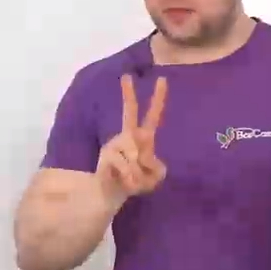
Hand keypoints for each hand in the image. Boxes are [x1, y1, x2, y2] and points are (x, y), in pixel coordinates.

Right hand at [97, 74, 167, 205]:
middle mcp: (128, 136)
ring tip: (133, 182)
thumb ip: (156, 168)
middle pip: (129, 111)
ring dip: (138, 174)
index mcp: (143, 138)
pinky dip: (130, 178)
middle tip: (126, 76)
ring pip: (134, 154)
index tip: (162, 79)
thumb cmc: (136, 181)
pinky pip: (125, 165)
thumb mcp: (154, 177)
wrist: (113, 193)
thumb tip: (138, 157)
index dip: (159, 99)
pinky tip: (125, 182)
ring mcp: (115, 143)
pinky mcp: (107, 154)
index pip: (153, 115)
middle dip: (128, 94)